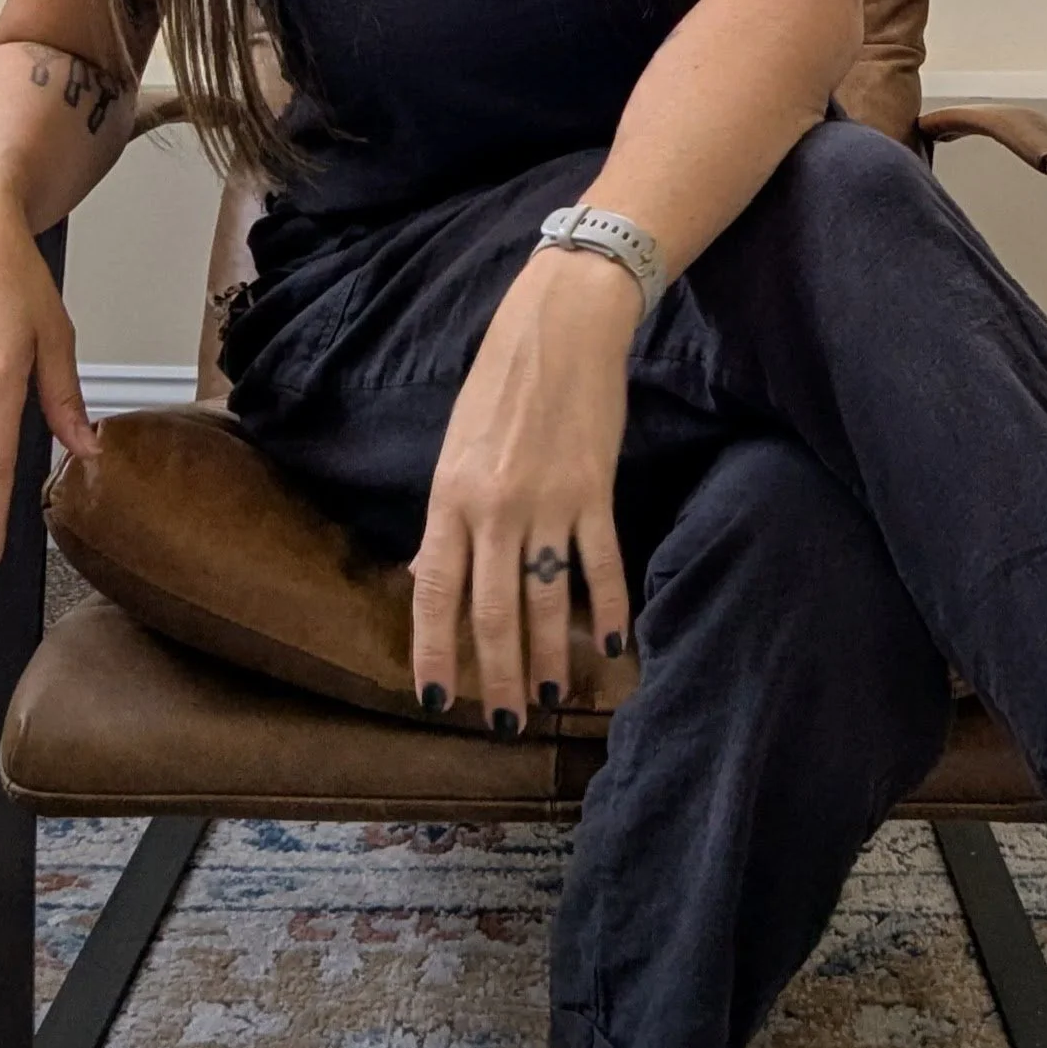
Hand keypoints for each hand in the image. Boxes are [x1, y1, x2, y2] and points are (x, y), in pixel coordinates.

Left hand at [409, 247, 638, 731]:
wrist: (560, 323)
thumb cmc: (499, 380)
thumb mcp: (455, 445)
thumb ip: (448, 515)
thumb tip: (430, 576)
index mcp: (450, 495)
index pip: (434, 590)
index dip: (433, 649)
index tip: (435, 697)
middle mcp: (493, 507)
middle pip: (492, 611)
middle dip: (494, 676)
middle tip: (501, 724)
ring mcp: (547, 501)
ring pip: (546, 600)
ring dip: (547, 658)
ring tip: (547, 700)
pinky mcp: (594, 490)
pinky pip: (601, 563)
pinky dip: (610, 608)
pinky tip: (616, 646)